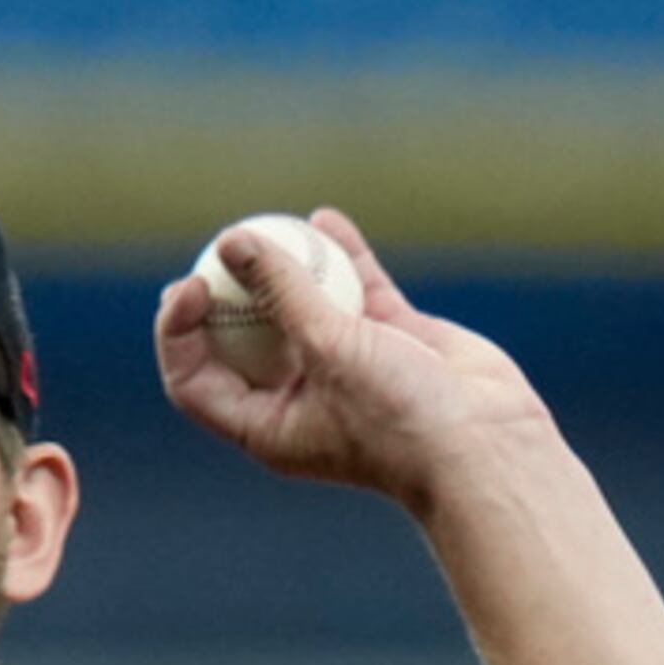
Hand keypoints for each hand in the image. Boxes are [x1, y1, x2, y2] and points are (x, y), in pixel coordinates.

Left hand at [151, 210, 555, 509]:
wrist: (484, 445)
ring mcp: (345, 367)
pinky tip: (327, 219)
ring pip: (300, 308)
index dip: (178, 335)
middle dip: (222, 297)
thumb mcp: (329, 348)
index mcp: (267, 426)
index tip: (192, 288)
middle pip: (240, 340)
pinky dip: (342, 256)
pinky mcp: (389, 339)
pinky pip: (355, 290)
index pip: (196, 381)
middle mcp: (299, 399)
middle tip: (213, 252)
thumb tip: (234, 239)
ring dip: (283, 268)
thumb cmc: (397, 418)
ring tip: (268, 226)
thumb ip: (283, 291)